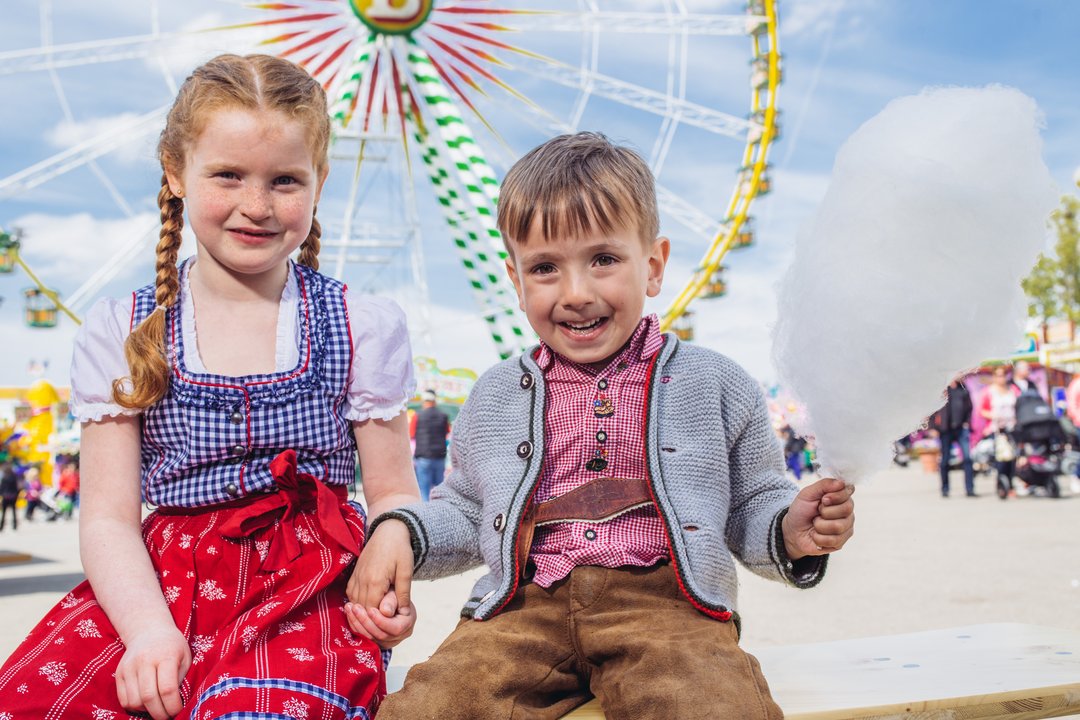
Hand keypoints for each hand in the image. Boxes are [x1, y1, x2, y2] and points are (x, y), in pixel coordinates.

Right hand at [115, 625, 190, 719]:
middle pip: (149, 697)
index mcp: (165, 656)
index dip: (173, 706)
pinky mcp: (119, 673)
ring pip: (134, 701)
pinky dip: (135, 707)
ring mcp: (129, 667)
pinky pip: (124, 700)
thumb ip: (180, 679)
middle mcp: (144, 660)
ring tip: (157, 708)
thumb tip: (174, 704)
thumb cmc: (172, 646)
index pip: (167, 688)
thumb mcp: (185, 657)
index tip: (178, 711)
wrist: (149, 630)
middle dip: (160, 713)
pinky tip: (146, 703)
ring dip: (147, 711)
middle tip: (168, 716)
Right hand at [345, 519, 415, 647]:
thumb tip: (395, 614)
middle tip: (383, 627)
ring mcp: (355, 577)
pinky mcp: (353, 575)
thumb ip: (400, 593)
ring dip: (363, 613)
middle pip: (362, 610)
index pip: (373, 611)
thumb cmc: (400, 550)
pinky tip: (368, 606)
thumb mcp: (405, 571)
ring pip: (355, 604)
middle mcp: (361, 580)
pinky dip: (358, 603)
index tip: (390, 626)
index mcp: (375, 581)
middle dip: (371, 620)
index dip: (380, 621)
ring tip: (375, 619)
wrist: (388, 530)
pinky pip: (351, 595)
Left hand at [345, 590, 416, 647]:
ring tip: (349, 608)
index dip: (381, 621)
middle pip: (381, 635)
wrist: (390, 599)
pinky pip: (364, 638)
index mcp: (407, 624)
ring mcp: (388, 641)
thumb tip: (385, 611)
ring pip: (370, 638)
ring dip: (357, 623)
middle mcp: (399, 636)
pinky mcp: (377, 642)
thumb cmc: (394, 594)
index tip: (370, 609)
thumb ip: (391, 601)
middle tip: (355, 607)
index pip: (395, 628)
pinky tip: (350, 614)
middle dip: (366, 621)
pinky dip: (356, 626)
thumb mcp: (395, 593)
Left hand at [781, 477, 854, 559]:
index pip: (848, 492)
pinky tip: (816, 535)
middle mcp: (847, 513)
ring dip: (820, 525)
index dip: (834, 496)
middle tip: (817, 512)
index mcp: (841, 497)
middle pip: (846, 509)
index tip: (822, 499)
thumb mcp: (807, 493)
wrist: (792, 531)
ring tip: (815, 524)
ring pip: (838, 526)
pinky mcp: (840, 543)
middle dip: (825, 511)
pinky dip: (818, 537)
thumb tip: (841, 482)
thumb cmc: (801, 510)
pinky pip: (833, 540)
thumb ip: (824, 485)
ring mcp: (846, 528)